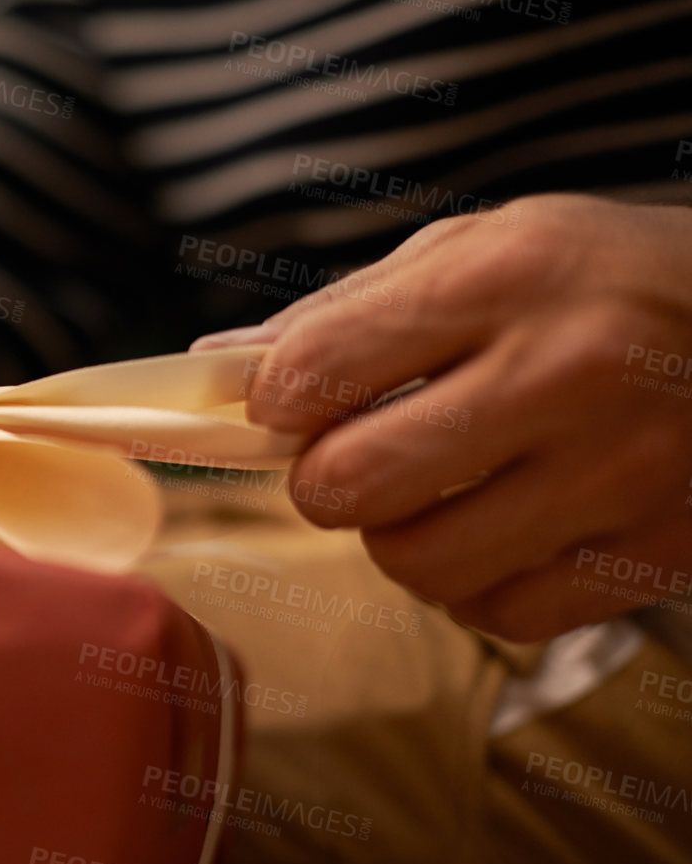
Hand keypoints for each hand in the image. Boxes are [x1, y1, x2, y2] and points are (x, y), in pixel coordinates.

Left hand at [194, 194, 691, 641]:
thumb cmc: (607, 278)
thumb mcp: (484, 248)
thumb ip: (347, 310)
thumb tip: (215, 367)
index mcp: (507, 276)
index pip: (317, 368)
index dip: (275, 401)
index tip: (291, 403)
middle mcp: (567, 373)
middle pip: (351, 485)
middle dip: (326, 480)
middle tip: (357, 457)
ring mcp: (623, 472)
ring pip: (418, 564)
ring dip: (398, 539)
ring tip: (436, 493)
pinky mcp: (660, 553)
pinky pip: (502, 615)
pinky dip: (476, 586)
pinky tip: (503, 531)